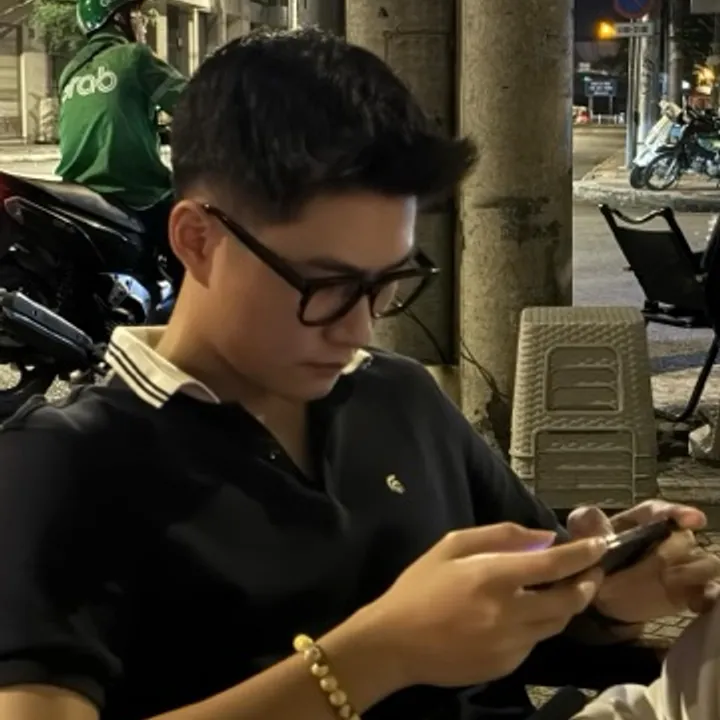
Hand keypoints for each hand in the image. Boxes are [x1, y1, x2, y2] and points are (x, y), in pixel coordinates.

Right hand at [369, 523, 606, 687]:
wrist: (395, 642)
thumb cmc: (419, 587)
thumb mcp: (451, 546)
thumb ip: (499, 536)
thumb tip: (543, 537)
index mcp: (493, 577)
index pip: (554, 565)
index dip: (583, 554)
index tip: (600, 544)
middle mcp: (509, 612)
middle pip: (568, 600)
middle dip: (587, 583)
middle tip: (592, 570)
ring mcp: (510, 644)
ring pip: (557, 624)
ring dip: (567, 605)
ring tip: (564, 589)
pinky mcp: (506, 665)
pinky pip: (534, 641)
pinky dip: (538, 624)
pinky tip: (523, 614)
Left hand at [568, 501, 719, 622]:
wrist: (596, 591)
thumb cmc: (591, 552)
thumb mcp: (580, 530)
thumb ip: (587, 522)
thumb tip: (601, 526)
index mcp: (641, 519)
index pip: (662, 511)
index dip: (679, 513)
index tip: (694, 519)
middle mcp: (668, 538)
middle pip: (684, 539)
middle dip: (670, 553)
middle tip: (647, 570)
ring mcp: (680, 565)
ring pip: (705, 563)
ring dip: (691, 573)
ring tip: (667, 582)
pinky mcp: (687, 593)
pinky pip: (710, 591)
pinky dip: (708, 596)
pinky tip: (695, 602)